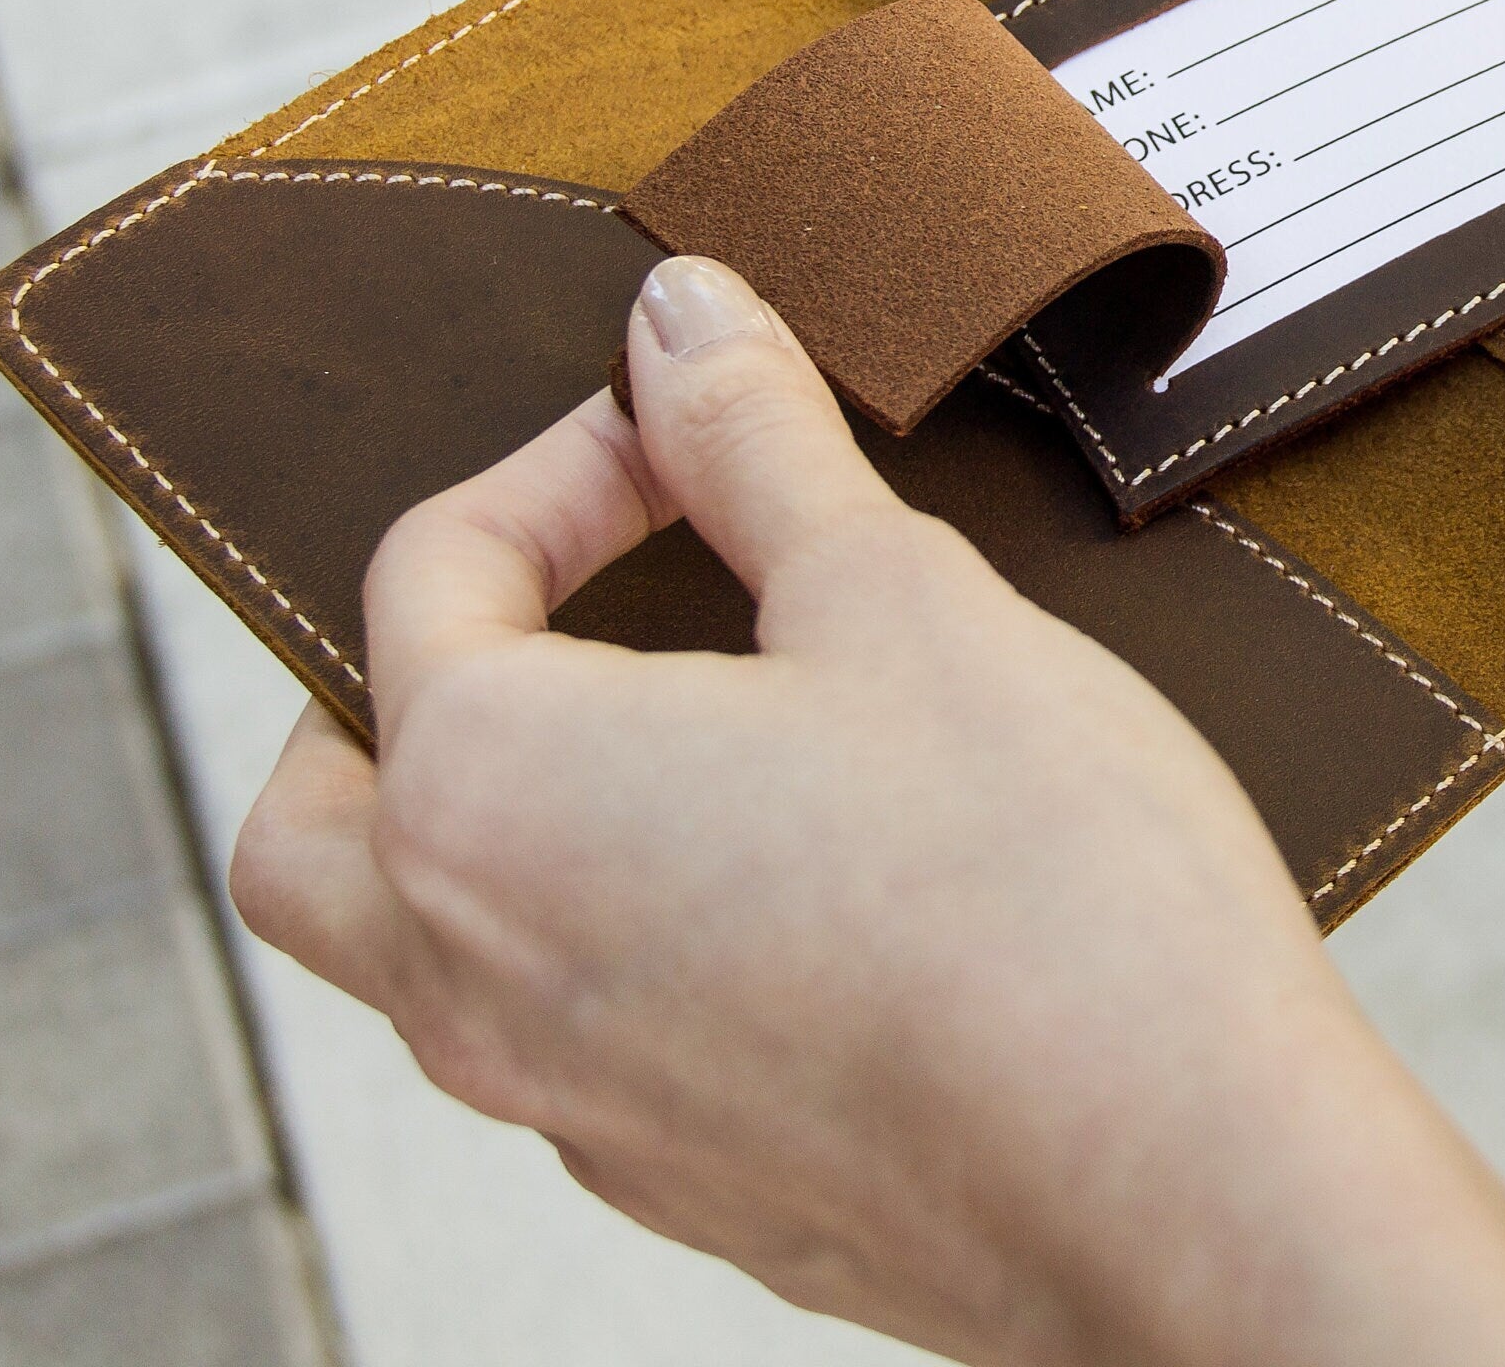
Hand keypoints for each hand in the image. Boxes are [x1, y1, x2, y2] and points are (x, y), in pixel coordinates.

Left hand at [229, 256, 1504, 1366]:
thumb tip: (678, 321)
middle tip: (569, 596)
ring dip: (510, 813)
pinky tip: (799, 873)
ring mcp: (571, 1109)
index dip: (566, 463)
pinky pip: (570, 1039)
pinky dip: (617, 931)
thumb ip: (752, 445)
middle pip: (322, 814)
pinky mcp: (689, 1183)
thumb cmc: (1040, 884)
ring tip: (699, 723)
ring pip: (430, 948)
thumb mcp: (895, 593)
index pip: (426, 573)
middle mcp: (474, 977)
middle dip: (410, 676)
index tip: (695, 426)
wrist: (1183, 1176)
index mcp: (487, 796)